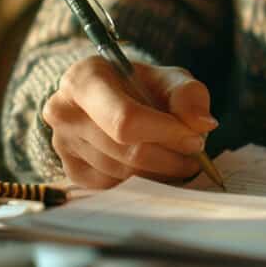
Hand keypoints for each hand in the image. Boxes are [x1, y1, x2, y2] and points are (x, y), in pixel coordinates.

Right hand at [42, 56, 218, 187]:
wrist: (116, 99)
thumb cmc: (144, 87)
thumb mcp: (171, 79)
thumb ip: (189, 96)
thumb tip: (202, 124)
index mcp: (84, 79)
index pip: (126, 120)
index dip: (167, 134)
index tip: (195, 139)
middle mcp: (63, 110)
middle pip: (126, 151)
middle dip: (169, 157)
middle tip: (194, 153)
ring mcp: (62, 143)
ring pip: (122, 173)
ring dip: (161, 171)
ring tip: (179, 158)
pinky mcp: (71, 171)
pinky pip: (114, 187)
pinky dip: (143, 181)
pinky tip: (156, 166)